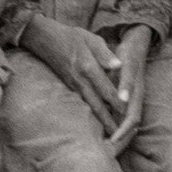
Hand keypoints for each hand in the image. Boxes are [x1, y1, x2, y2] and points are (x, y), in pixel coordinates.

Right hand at [21, 14, 123, 130]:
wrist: (43, 38)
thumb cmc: (70, 36)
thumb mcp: (90, 38)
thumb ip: (105, 53)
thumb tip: (119, 66)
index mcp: (88, 67)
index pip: (106, 89)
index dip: (118, 102)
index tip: (128, 115)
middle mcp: (80, 80)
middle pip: (97, 104)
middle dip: (108, 120)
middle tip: (118, 135)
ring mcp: (72, 84)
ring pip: (88, 106)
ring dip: (99, 120)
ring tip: (109, 132)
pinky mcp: (68, 85)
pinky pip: (82, 102)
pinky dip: (90, 112)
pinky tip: (96, 119)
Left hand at [105, 26, 152, 154]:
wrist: (134, 47)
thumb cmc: (128, 55)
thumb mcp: (127, 66)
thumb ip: (126, 83)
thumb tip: (123, 101)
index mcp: (136, 96)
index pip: (131, 121)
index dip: (122, 133)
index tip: (111, 143)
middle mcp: (136, 101)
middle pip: (131, 128)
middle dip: (120, 142)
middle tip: (106, 153)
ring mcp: (132, 102)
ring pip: (128, 126)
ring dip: (118, 138)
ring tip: (104, 149)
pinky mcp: (127, 101)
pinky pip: (122, 119)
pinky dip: (115, 129)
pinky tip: (104, 135)